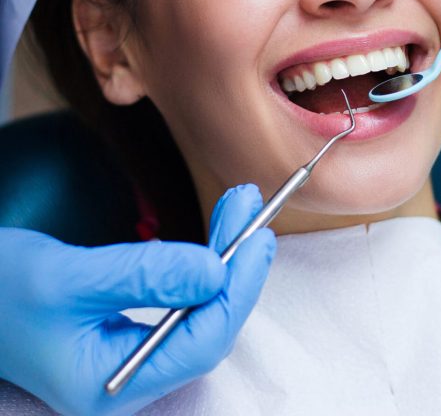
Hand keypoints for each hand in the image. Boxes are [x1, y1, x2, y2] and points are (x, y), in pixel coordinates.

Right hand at [0, 184, 274, 415]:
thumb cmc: (2, 287)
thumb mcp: (69, 277)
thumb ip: (143, 275)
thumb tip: (215, 270)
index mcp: (108, 387)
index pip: (200, 342)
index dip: (237, 288)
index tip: (258, 237)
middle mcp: (125, 384)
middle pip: (206, 328)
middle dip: (235, 267)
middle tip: (251, 208)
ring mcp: (127, 362)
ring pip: (198, 315)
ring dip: (223, 261)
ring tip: (239, 211)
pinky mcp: (126, 337)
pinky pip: (180, 306)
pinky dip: (200, 268)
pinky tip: (213, 241)